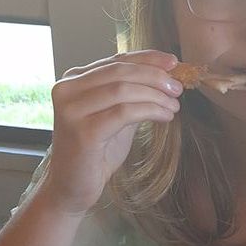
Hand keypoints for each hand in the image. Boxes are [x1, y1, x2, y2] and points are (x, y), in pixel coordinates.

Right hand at [40, 50, 182, 214]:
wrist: (73, 187)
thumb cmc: (95, 153)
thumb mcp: (116, 116)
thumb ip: (132, 95)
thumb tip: (166, 76)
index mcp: (73, 81)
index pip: (115, 60)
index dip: (147, 58)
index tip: (173, 62)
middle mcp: (67, 90)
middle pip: (120, 72)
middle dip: (155, 77)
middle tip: (177, 88)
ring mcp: (72, 110)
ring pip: (123, 90)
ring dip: (155, 95)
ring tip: (174, 105)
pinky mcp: (82, 131)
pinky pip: (124, 112)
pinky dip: (149, 111)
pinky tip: (165, 117)